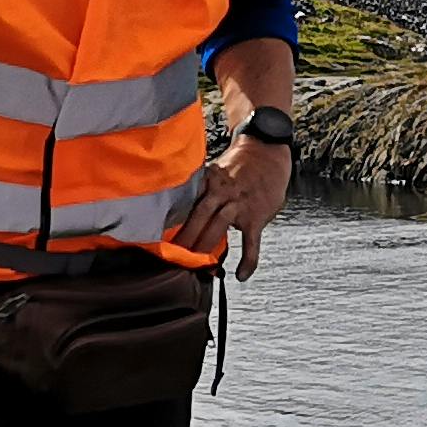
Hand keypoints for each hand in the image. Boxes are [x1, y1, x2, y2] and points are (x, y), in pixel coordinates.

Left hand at [176, 136, 292, 279]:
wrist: (268, 151)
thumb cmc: (240, 165)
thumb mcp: (216, 171)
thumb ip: (201, 191)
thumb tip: (181, 214)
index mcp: (208, 180)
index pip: (187, 201)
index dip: (172, 219)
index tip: (158, 234)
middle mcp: (222, 191)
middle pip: (199, 215)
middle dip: (184, 237)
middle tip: (171, 255)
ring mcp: (240, 204)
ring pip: (218, 227)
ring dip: (204, 246)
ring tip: (194, 266)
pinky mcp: (256, 217)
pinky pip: (251, 242)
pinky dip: (247, 259)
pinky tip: (241, 274)